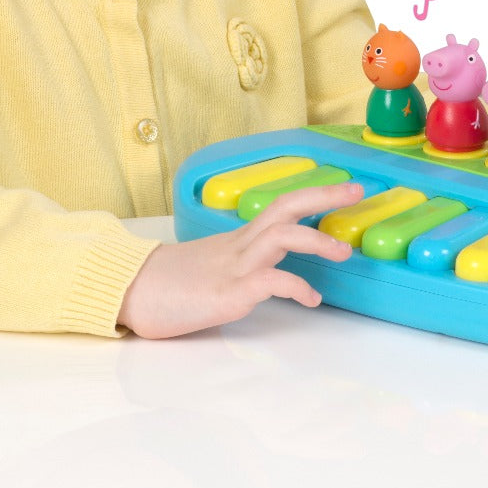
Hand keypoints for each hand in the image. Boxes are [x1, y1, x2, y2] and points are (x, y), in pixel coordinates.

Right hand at [117, 180, 363, 338]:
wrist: (129, 292)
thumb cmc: (166, 284)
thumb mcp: (210, 267)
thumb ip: (238, 264)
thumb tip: (266, 270)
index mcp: (238, 238)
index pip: (281, 206)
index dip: (315, 194)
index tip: (347, 187)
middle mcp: (239, 244)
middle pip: (286, 207)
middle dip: (323, 195)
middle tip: (358, 191)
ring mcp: (233, 266)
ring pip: (281, 237)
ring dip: (316, 240)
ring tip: (344, 251)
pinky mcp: (227, 293)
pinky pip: (269, 281)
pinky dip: (296, 286)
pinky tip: (312, 299)